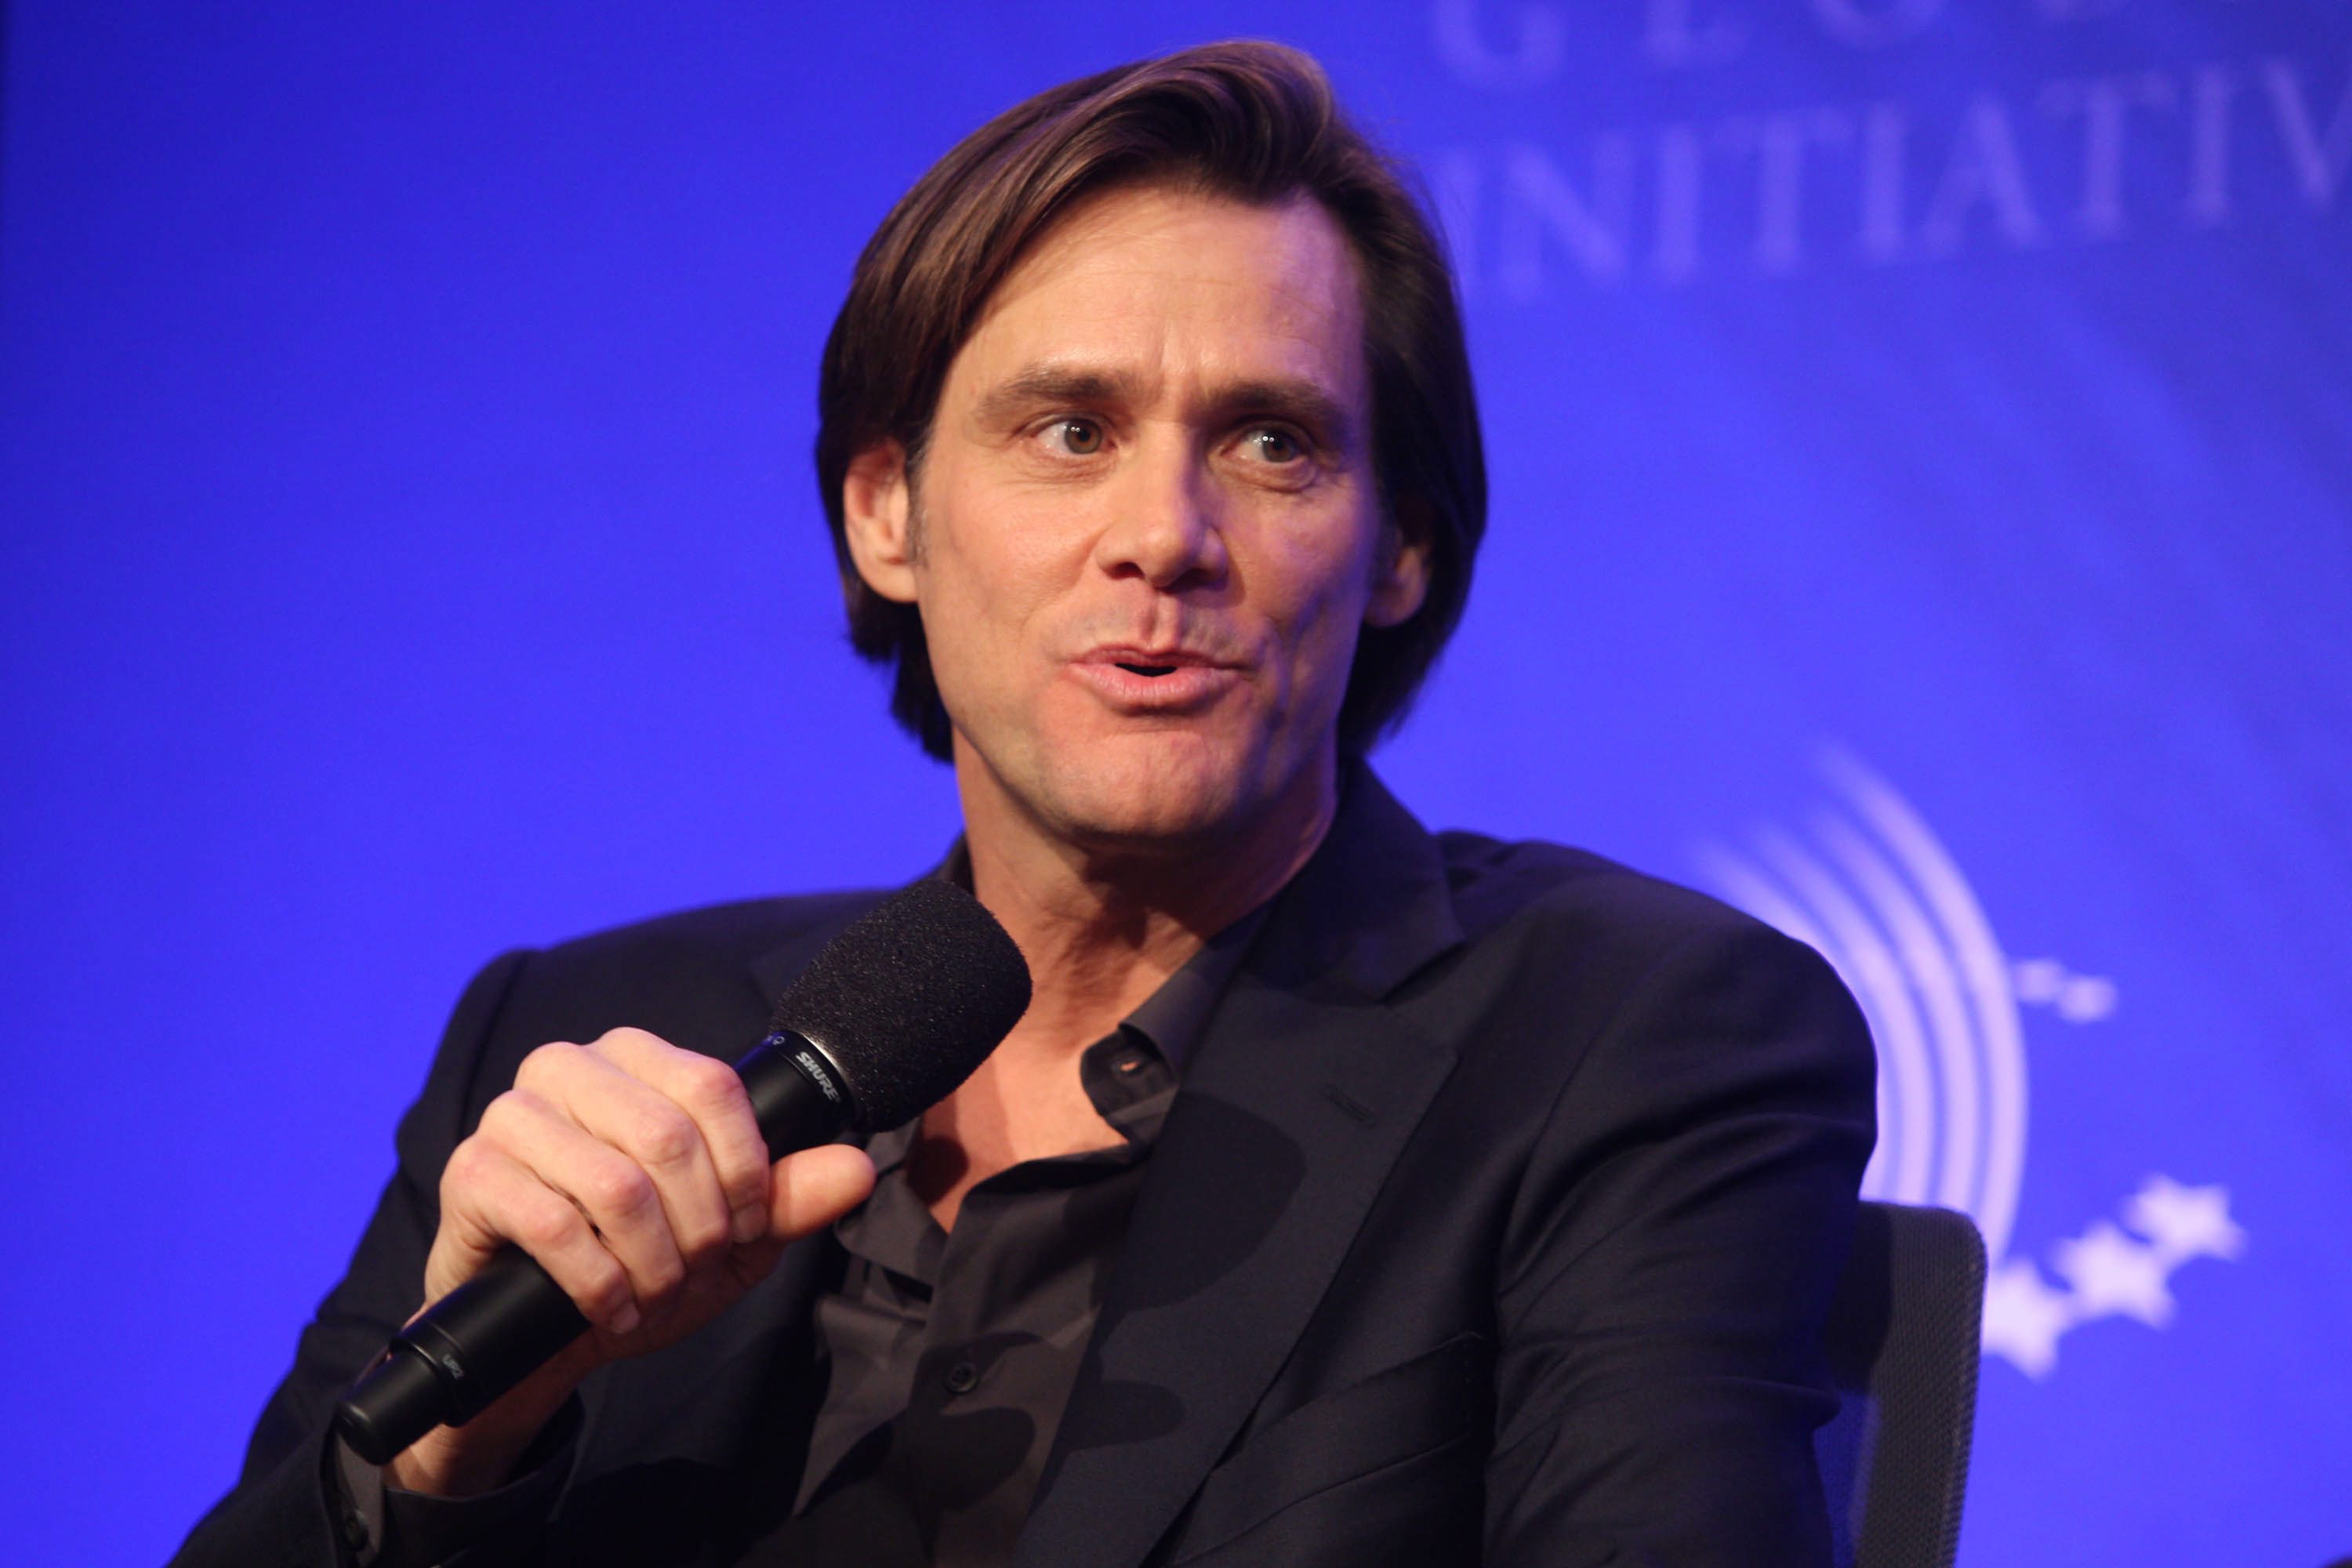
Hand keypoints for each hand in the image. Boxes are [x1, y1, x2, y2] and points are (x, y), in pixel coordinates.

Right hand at [386, 1027, 875, 1495]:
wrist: (540, 1336)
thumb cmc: (637, 1263)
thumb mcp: (729, 1238)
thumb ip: (788, 1198)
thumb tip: (858, 1170)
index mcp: (634, 1058)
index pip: (714, 1087)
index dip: (746, 1171)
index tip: (745, 1228)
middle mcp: (567, 1067)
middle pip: (669, 1137)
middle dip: (698, 1228)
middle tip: (693, 1271)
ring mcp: (511, 1117)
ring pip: (616, 1185)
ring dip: (650, 1263)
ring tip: (653, 1292)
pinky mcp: (470, 1174)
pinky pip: (553, 1225)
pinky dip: (598, 1283)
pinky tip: (608, 1305)